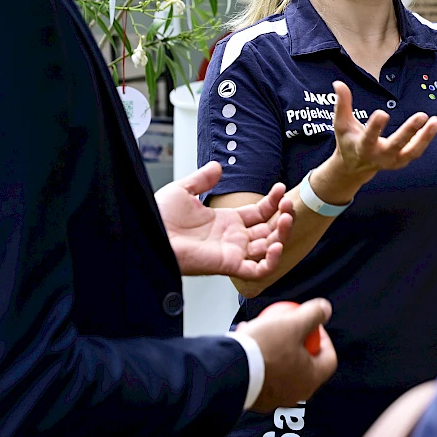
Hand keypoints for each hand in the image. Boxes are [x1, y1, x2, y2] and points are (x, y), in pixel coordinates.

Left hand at [156, 161, 294, 279]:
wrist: (148, 232)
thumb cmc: (159, 217)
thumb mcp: (183, 190)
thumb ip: (203, 179)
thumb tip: (217, 166)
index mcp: (225, 221)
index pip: (259, 213)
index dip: (272, 202)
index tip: (279, 188)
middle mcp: (232, 238)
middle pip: (268, 230)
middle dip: (282, 216)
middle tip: (288, 203)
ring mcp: (232, 252)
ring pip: (268, 248)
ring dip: (282, 234)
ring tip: (286, 217)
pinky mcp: (228, 264)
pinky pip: (257, 270)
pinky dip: (271, 261)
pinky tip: (276, 244)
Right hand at [238, 299, 337, 412]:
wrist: (230, 370)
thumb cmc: (265, 349)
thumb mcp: (293, 323)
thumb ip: (313, 314)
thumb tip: (326, 309)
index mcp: (311, 378)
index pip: (329, 358)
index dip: (324, 338)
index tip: (312, 326)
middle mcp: (297, 393)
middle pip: (304, 362)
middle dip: (297, 342)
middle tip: (289, 328)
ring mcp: (276, 397)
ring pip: (282, 367)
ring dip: (276, 347)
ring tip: (264, 330)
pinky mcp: (257, 397)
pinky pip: (263, 373)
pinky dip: (260, 358)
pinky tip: (248, 340)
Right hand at [316, 81, 436, 201]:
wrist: (354, 166)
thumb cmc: (348, 140)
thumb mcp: (342, 123)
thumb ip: (342, 104)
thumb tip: (338, 83)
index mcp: (362, 147)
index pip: (369, 138)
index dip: (375, 127)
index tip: (382, 113)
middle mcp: (379, 156)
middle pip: (396, 145)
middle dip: (408, 131)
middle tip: (421, 115)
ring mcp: (392, 161)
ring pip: (411, 151)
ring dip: (424, 137)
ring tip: (435, 121)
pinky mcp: (402, 161)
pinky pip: (416, 151)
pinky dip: (425, 139)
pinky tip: (433, 124)